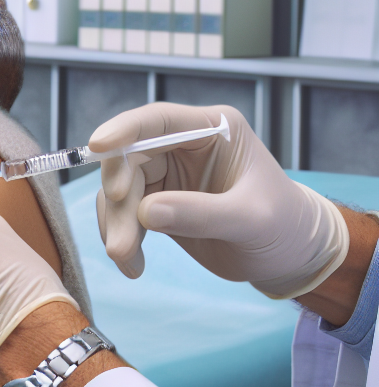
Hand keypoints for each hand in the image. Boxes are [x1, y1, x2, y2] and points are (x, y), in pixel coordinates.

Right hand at [91, 102, 348, 298]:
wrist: (289, 257)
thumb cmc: (284, 227)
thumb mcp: (250, 220)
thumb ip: (201, 214)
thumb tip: (147, 212)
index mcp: (211, 129)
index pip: (158, 120)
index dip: (124, 129)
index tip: (97, 146)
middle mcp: (182, 145)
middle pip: (129, 159)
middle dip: (119, 201)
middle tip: (120, 244)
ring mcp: (167, 174)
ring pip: (120, 189)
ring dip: (116, 225)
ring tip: (127, 262)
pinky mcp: (157, 202)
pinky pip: (123, 214)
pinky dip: (122, 238)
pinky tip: (134, 266)